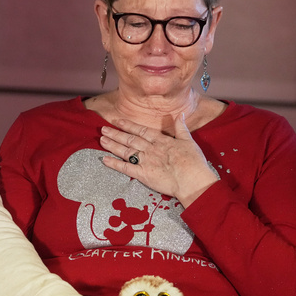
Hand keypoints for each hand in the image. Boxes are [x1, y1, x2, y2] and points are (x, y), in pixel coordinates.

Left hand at [100, 112, 217, 206]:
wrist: (191, 179)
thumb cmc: (193, 162)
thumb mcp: (189, 141)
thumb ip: (181, 128)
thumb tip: (180, 115)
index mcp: (161, 140)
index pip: (141, 130)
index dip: (128, 125)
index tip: (118, 121)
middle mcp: (151, 149)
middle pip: (130, 139)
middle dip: (116, 133)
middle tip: (103, 128)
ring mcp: (145, 161)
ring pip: (126, 151)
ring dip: (113, 145)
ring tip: (101, 140)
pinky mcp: (143, 174)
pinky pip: (126, 168)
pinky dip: (114, 164)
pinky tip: (104, 160)